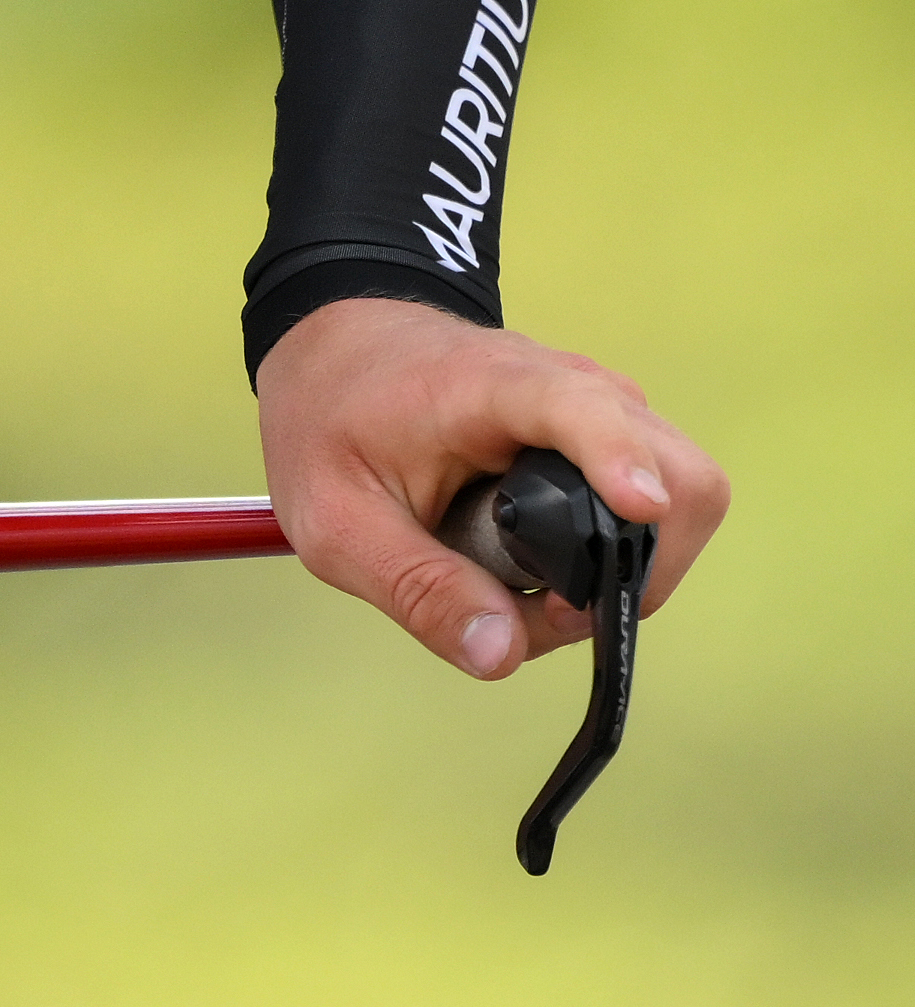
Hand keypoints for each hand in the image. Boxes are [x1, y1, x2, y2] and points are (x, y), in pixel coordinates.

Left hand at [256, 294, 727, 678]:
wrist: (336, 351)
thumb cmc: (330, 422)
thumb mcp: (336, 522)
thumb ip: (418, 589)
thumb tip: (502, 655)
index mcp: (485, 387)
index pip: (577, 404)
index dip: (616, 454)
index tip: (640, 507)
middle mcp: (564, 385)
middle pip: (674, 473)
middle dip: (635, 567)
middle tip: (544, 606)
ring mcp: (596, 406)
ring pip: (675, 500)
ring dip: (621, 569)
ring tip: (526, 588)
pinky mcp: (607, 433)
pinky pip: (652, 508)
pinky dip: (611, 555)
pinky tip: (536, 564)